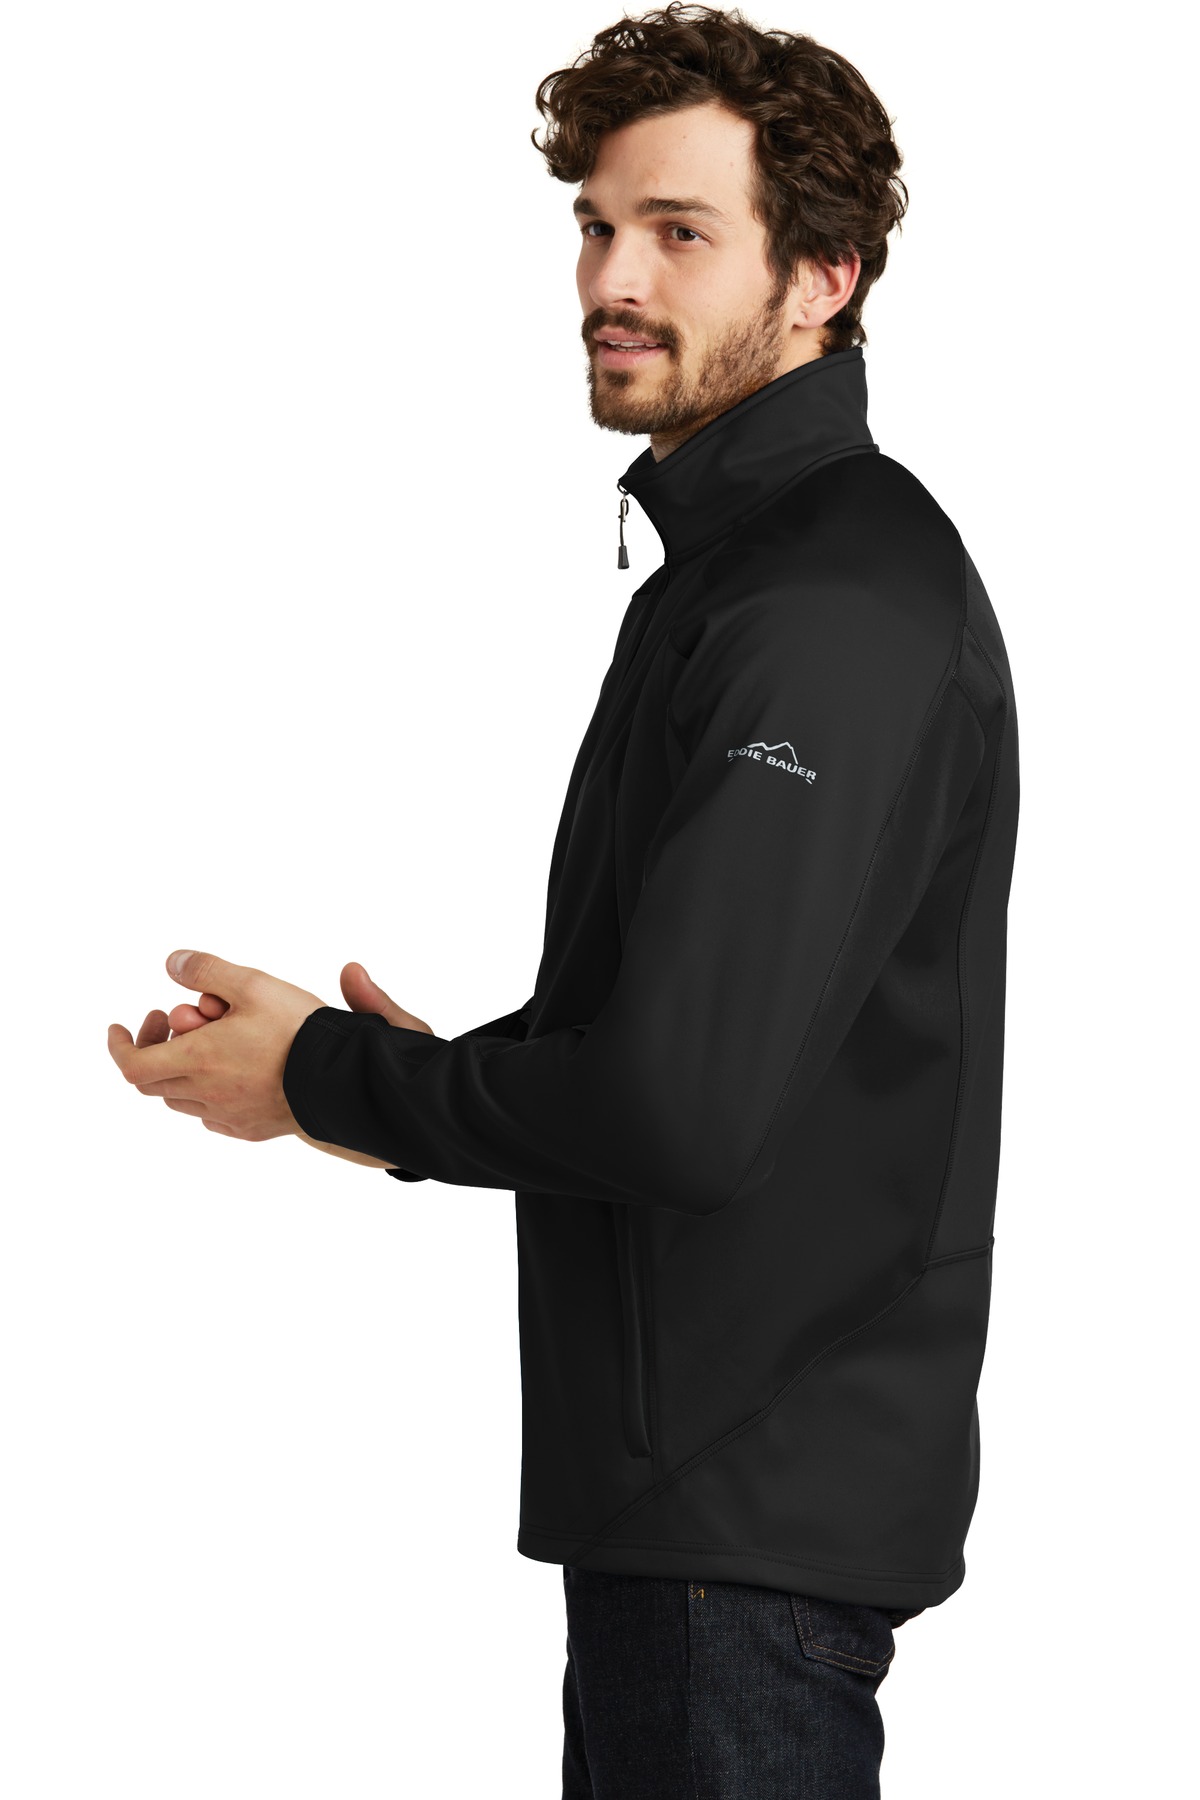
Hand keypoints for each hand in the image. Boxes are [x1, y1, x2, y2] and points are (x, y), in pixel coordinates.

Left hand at [108, 950, 327, 1143]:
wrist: (344, 1080)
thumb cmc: (300, 1032)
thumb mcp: (253, 984)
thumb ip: (206, 970)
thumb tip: (171, 964)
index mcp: (198, 1061)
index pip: (132, 1064)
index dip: (120, 1045)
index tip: (121, 1027)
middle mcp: (206, 1095)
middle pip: (154, 1081)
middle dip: (156, 1047)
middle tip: (180, 1020)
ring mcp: (228, 1116)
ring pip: (182, 1100)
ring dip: (182, 1070)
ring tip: (210, 1042)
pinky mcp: (250, 1130)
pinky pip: (213, 1116)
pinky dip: (208, 1094)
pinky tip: (232, 1073)